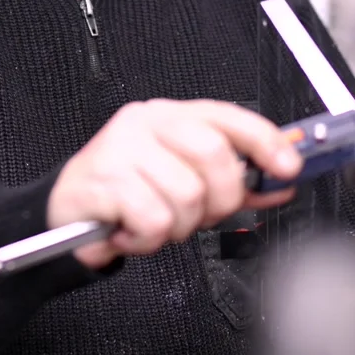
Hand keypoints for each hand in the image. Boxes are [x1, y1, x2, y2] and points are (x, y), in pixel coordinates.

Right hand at [47, 99, 301, 268]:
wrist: (66, 208)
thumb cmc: (128, 191)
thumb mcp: (183, 179)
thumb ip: (231, 181)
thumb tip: (279, 184)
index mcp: (169, 115)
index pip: (226, 116)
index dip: (263, 140)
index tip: (287, 166)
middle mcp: (145, 122)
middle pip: (213, 154)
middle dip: (218, 199)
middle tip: (198, 214)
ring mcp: (121, 147)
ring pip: (186, 195)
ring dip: (177, 226)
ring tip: (154, 222)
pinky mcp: (101, 179)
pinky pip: (154, 219)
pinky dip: (148, 239)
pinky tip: (131, 231)